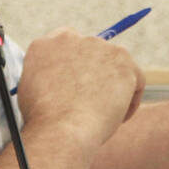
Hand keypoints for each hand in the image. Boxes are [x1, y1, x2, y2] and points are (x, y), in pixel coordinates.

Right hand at [15, 29, 144, 158]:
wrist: (62, 129)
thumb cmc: (44, 123)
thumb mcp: (33, 94)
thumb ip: (47, 80)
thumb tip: (62, 85)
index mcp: (44, 46)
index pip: (63, 45)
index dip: (74, 64)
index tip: (77, 83)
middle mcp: (70, 39)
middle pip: (91, 53)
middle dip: (95, 75)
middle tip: (93, 104)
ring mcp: (97, 46)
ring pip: (113, 66)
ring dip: (112, 88)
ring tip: (104, 116)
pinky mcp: (122, 58)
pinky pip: (134, 80)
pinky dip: (130, 101)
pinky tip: (117, 119)